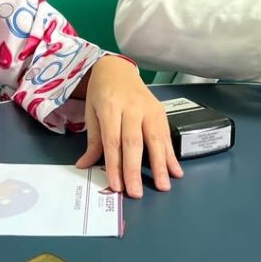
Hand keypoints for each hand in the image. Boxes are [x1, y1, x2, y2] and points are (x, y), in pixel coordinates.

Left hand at [75, 56, 182, 197]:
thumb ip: (92, 141)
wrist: (117, 68)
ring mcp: (149, 109)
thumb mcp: (91, 113)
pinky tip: (175, 171)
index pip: (113, 140)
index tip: (116, 186)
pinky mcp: (160, 111)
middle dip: (135, 170)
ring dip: (160, 165)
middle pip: (134, 142)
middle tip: (136, 192)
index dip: (115, 165)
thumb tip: (84, 166)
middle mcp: (132, 107)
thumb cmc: (101, 93)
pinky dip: (171, 155)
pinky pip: (166, 135)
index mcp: (110, 106)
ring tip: (162, 186)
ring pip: (155, 139)